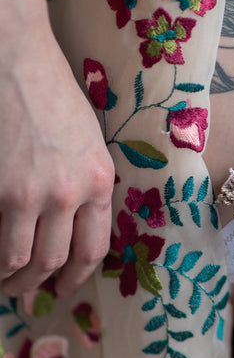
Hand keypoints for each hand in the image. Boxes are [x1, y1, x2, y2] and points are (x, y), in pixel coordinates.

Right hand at [0, 21, 114, 296]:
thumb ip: (86, 188)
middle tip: (28, 294)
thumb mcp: (89, 145)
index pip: (93, 248)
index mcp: (100, 182)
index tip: (65, 288)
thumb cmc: (55, 98)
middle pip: (55, 260)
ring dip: (10, 279)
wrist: (16, 63)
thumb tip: (73, 226)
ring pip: (19, 257)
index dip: (78, 276)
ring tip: (5, 283)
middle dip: (39, 285)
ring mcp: (28, 191)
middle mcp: (68, 193)